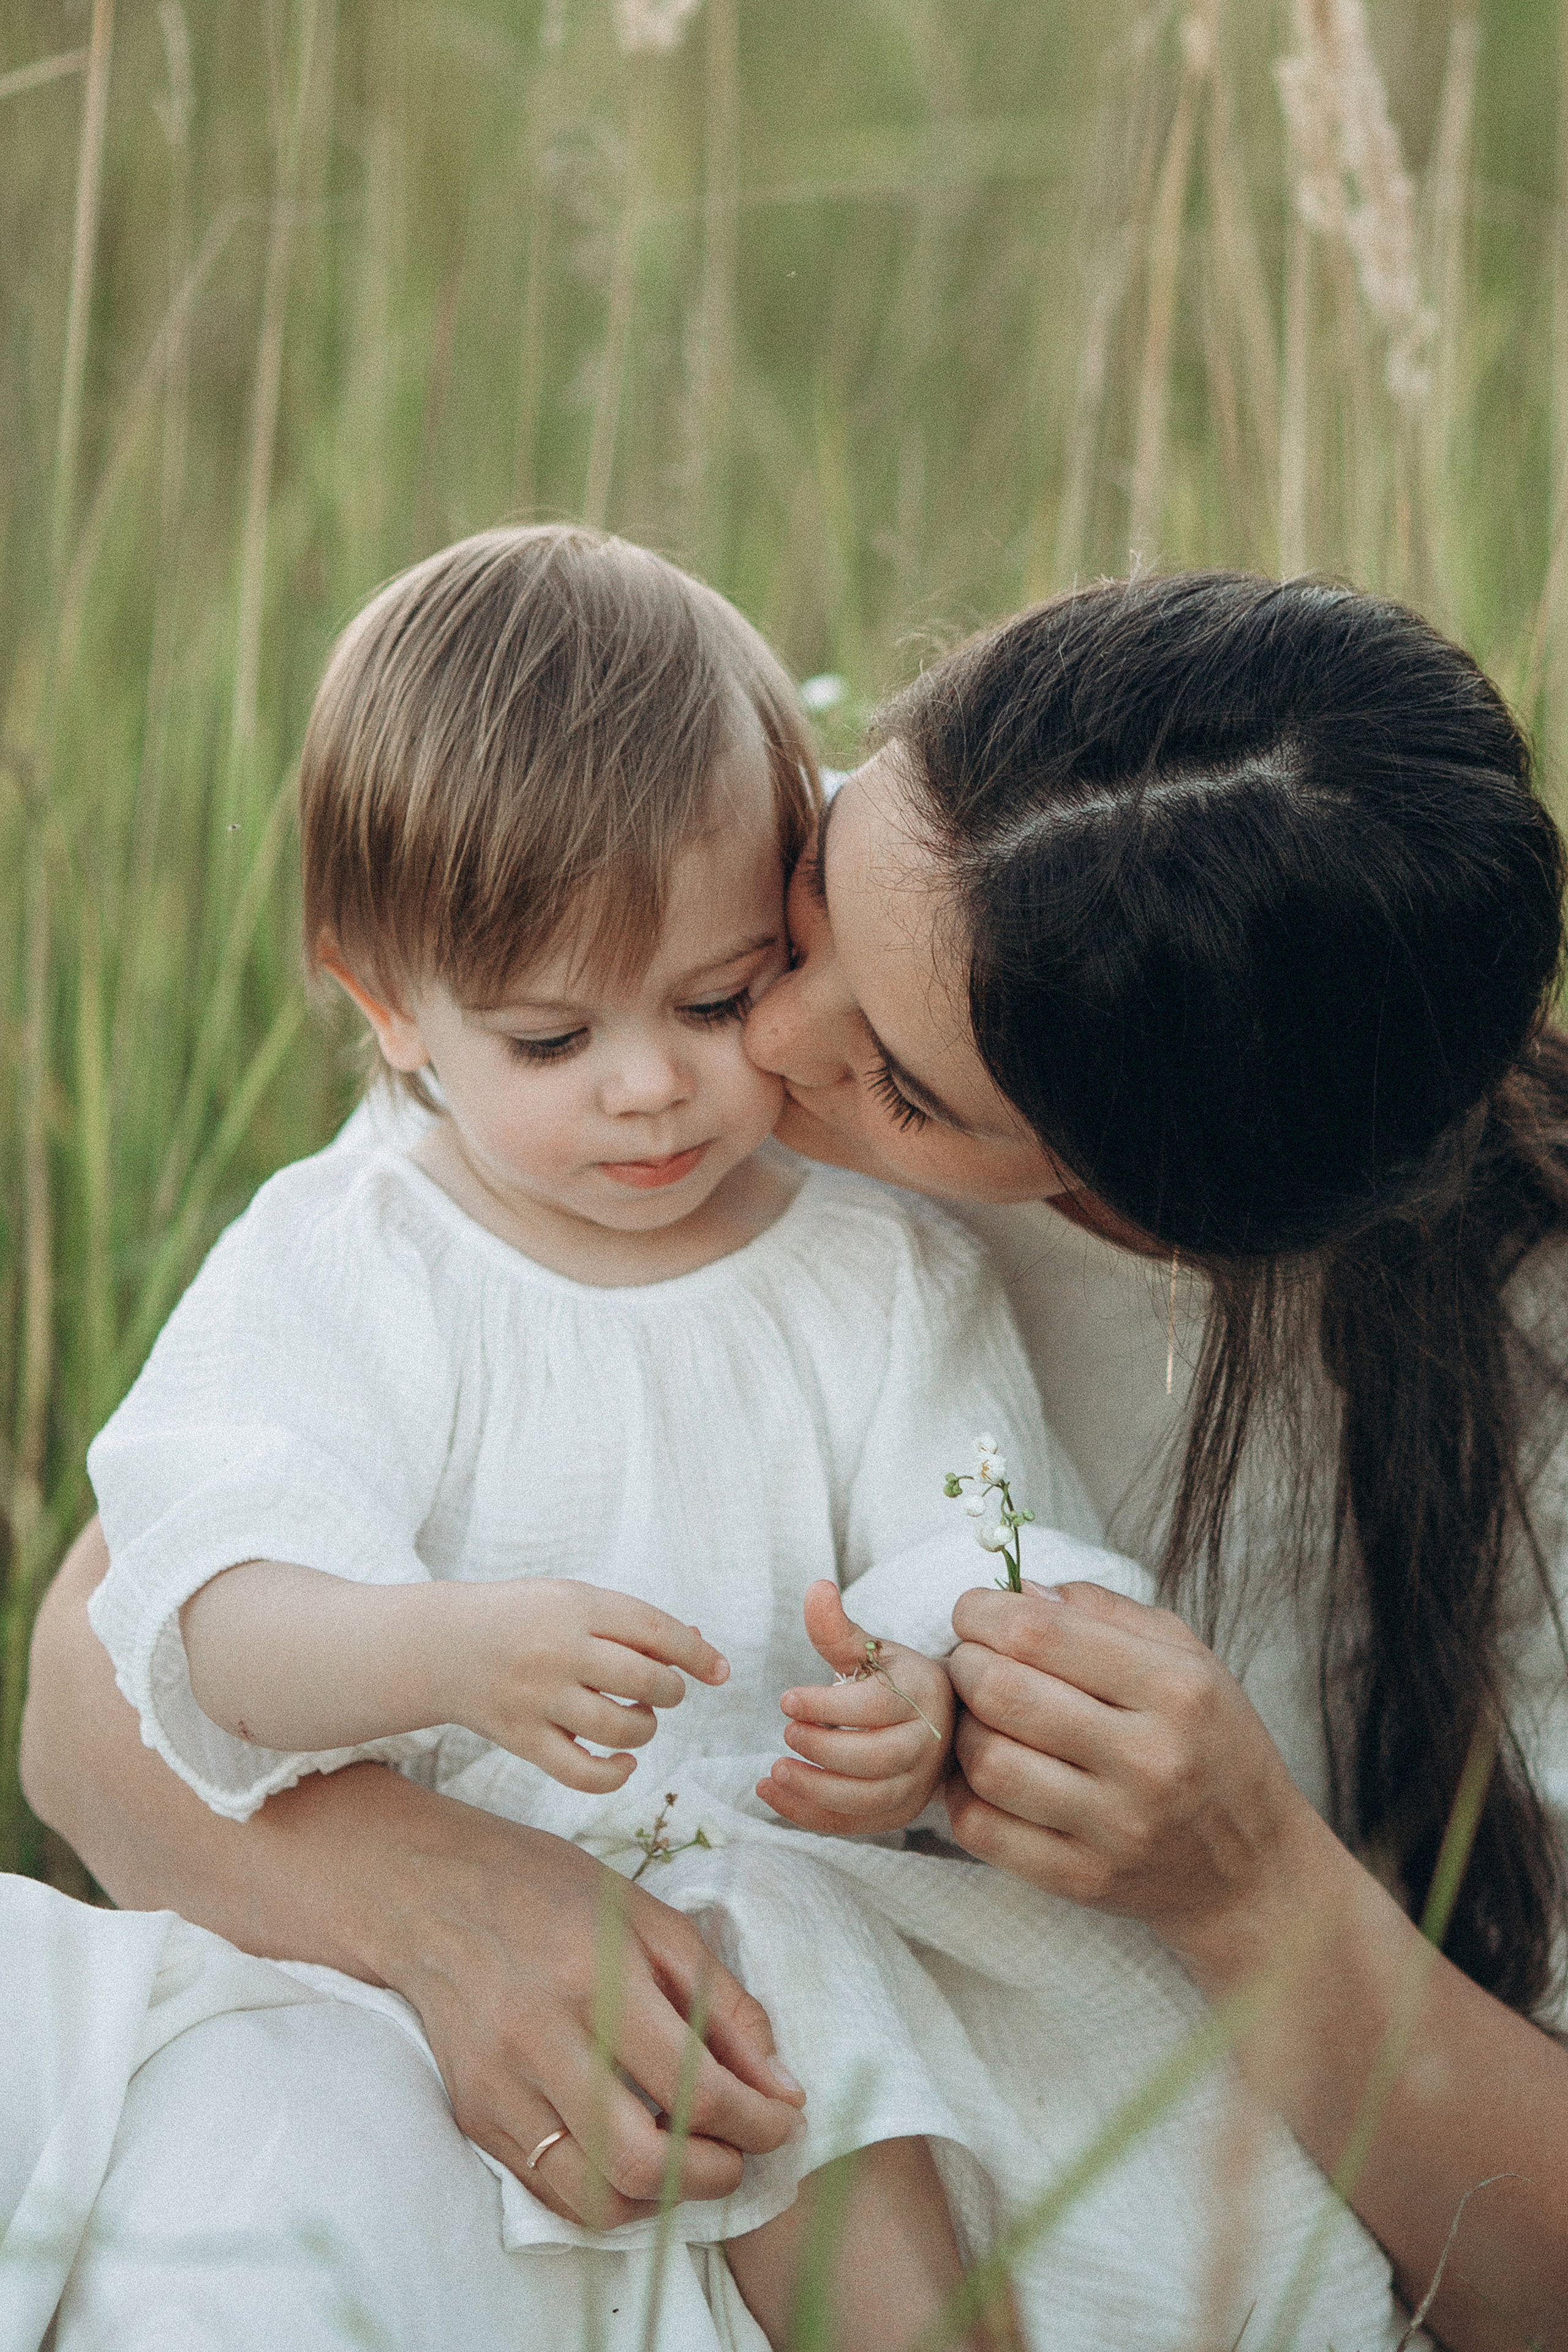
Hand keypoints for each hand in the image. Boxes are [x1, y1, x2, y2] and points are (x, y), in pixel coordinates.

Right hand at [384, 1808, 807, 2228]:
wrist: (430, 1891)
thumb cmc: (554, 1893)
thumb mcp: (654, 1922)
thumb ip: (724, 2005)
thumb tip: (782, 2089)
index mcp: (596, 1975)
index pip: (694, 2087)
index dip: (757, 2120)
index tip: (785, 2119)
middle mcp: (539, 2038)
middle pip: (642, 2161)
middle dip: (716, 2174)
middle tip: (742, 2150)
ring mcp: (498, 2086)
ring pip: (594, 2197)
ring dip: (663, 2199)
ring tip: (691, 2159)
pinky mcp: (473, 2116)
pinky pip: (551, 2191)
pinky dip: (608, 2193)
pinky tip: (636, 2158)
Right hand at [442, 1578, 728, 1794]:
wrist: (442, 1645)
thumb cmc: (522, 1619)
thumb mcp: (572, 1601)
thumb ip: (630, 1624)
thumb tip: (697, 1648)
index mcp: (575, 1606)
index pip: (654, 1630)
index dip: (696, 1653)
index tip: (720, 1670)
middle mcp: (559, 1651)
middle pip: (647, 1681)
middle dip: (671, 1690)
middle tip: (664, 1691)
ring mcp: (538, 1698)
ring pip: (622, 1728)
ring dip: (646, 1728)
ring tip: (638, 1716)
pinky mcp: (522, 1739)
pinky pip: (582, 1773)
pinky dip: (615, 1774)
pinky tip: (624, 1761)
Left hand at [756, 1580, 954, 1834]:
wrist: (939, 1721)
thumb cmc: (895, 1680)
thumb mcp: (871, 1649)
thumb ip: (837, 1628)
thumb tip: (817, 1588)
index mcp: (922, 1695)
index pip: (877, 1707)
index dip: (828, 1706)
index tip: (785, 1699)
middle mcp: (927, 1744)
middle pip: (876, 1759)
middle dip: (823, 1750)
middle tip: (784, 1735)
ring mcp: (916, 1785)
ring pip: (868, 1798)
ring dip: (814, 1790)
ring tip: (772, 1772)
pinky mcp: (899, 1813)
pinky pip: (854, 1824)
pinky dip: (809, 1814)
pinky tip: (772, 1794)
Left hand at [944, 1579, 1311, 1956]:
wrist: (1255, 1870)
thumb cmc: (1213, 1747)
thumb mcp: (1189, 1658)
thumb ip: (1106, 1611)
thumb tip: (1020, 1590)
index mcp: (1177, 1689)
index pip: (1040, 1633)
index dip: (984, 1612)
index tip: (975, 1612)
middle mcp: (1150, 1758)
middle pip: (1001, 1691)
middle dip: (964, 1664)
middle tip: (969, 1661)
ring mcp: (1117, 1827)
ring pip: (986, 1761)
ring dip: (962, 1730)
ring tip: (980, 1718)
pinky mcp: (1085, 1879)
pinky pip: (984, 1830)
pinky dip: (961, 1795)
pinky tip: (980, 1775)